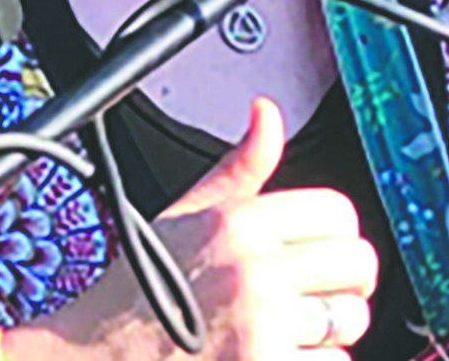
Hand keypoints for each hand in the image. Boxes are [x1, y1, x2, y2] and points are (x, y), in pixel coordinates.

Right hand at [149, 98, 378, 360]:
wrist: (91, 357)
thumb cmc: (136, 294)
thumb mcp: (184, 215)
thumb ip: (239, 167)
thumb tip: (268, 113)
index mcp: (239, 222)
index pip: (338, 212)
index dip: (336, 235)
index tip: (324, 255)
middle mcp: (254, 270)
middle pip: (358, 264)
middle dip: (344, 284)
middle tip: (317, 298)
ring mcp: (261, 326)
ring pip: (350, 320)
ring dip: (329, 334)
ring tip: (292, 335)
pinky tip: (279, 360)